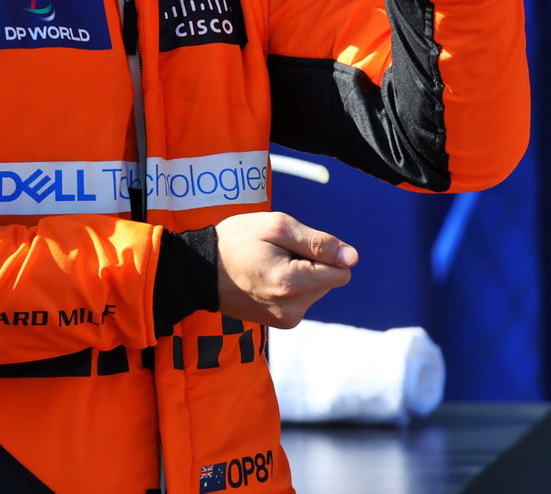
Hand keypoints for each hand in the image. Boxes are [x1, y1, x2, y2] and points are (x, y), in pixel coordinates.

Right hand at [214, 211, 357, 328]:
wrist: (198, 270)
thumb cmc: (235, 242)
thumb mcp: (276, 227)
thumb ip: (317, 242)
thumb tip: (352, 258)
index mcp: (293, 284)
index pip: (340, 271)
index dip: (322, 253)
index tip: (293, 246)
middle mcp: (293, 309)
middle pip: (329, 282)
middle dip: (310, 264)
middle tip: (275, 254)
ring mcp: (286, 320)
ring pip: (316, 291)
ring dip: (300, 275)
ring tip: (267, 266)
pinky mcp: (281, 323)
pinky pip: (302, 300)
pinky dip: (290, 287)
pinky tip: (265, 279)